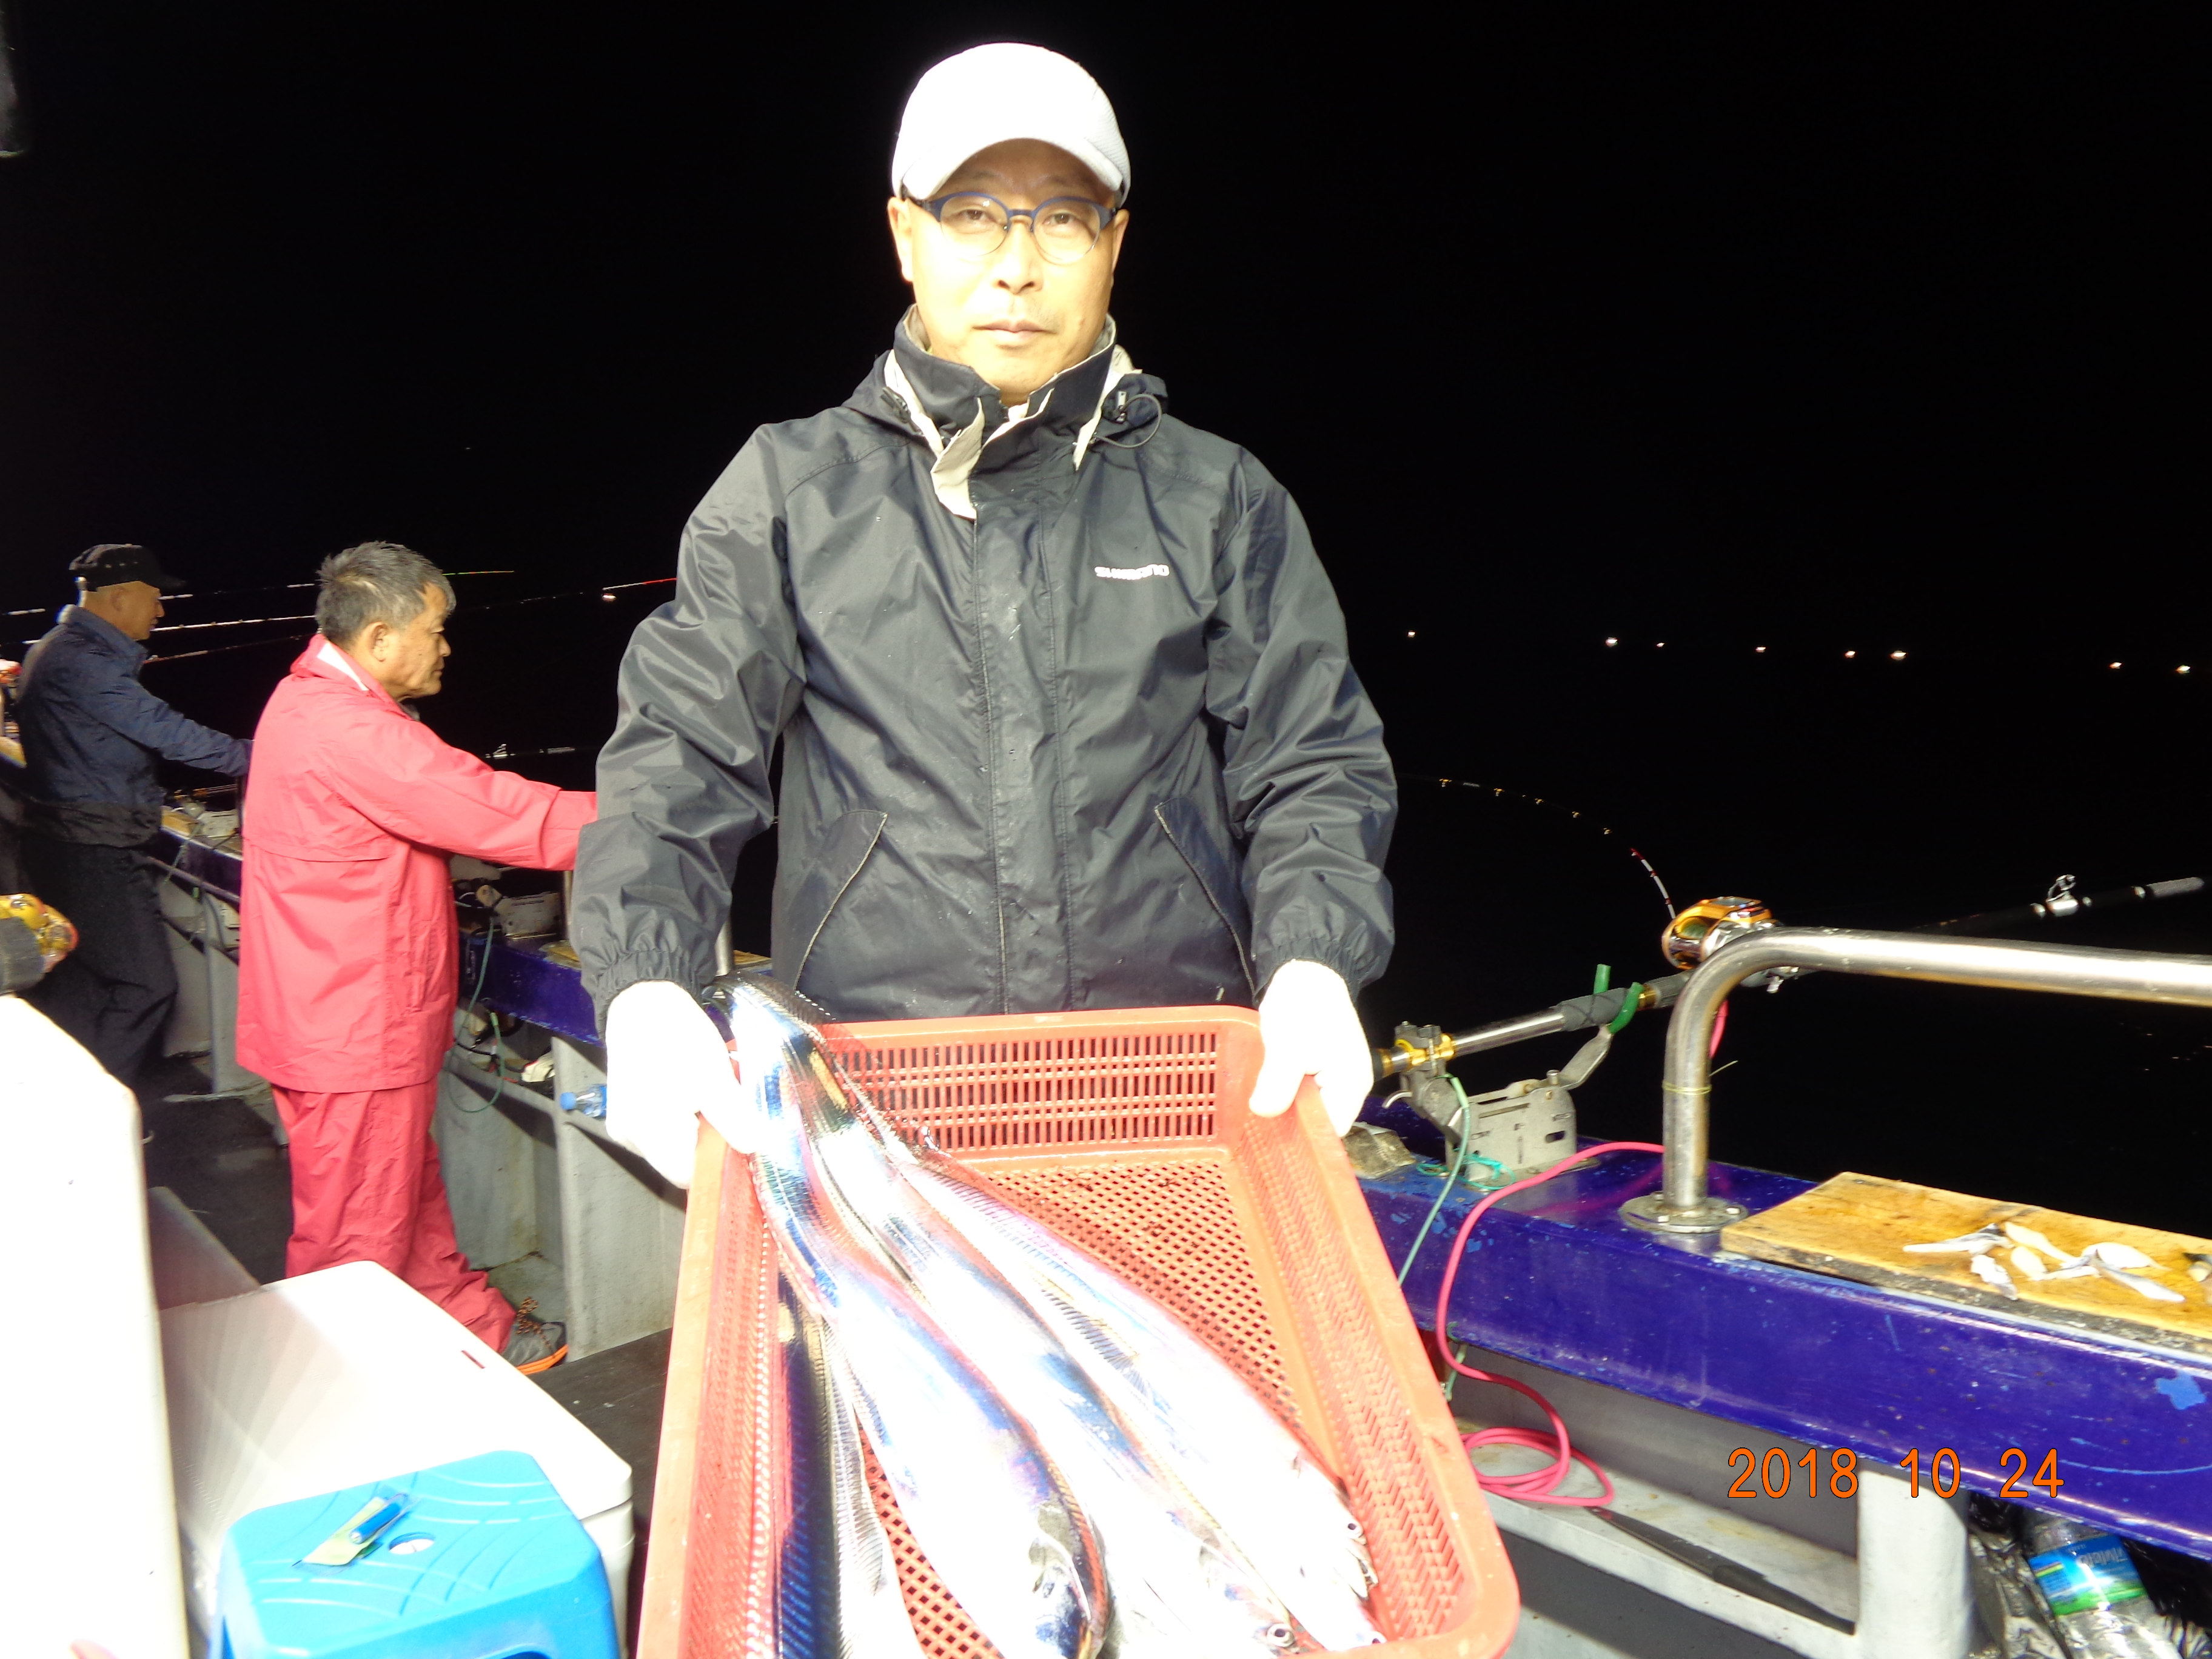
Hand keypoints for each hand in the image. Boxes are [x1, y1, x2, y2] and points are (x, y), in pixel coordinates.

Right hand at [602, 979, 745, 1184]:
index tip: (744, 1143)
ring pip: (670, 1149)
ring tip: (711, 1100)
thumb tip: (755, 1148)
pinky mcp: (624, 1115)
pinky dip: (680, 1123)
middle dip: (709, 1145)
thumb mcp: (714, 1075)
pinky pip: (658, 1134)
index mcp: (649, 1130)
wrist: (640, 998)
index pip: (689, 1175)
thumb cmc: (675, 1033)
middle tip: (731, 1115)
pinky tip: (691, 1097)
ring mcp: (624, 1127)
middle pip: (679, 1163)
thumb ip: (734, 1117)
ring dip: (696, 1133)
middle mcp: (630, 1136)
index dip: (720, 1164)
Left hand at [1249, 960, 1373, 1134]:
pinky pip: (1303, 1093)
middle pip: (1320, 1123)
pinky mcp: (1320, 1069)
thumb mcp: (1287, 1046)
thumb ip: (1278, 1083)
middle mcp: (1348, 1087)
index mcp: (1350, 1085)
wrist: (1308, 972)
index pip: (1330, 1132)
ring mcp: (1335, 1078)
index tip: (1272, 1144)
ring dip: (1285, 1109)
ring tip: (1258, 1113)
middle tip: (1257, 1130)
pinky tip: (1264, 1095)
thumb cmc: (1304, 1004)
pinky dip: (1284, 1094)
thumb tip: (1264, 1112)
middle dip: (1291, 1126)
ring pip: (1309, 1108)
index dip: (1304, 1141)